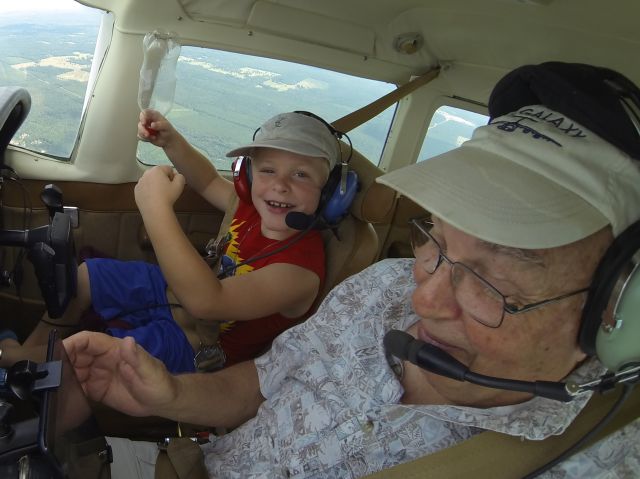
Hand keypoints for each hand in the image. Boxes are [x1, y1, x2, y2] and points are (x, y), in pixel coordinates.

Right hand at [63, 331, 177, 417]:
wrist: (162, 402)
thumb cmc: (160, 383)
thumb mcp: (151, 371)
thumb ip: (138, 357)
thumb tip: (128, 341)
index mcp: (115, 350)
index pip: (89, 340)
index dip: (72, 343)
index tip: (58, 351)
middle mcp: (103, 360)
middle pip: (76, 354)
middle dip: (62, 361)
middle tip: (51, 374)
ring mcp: (98, 374)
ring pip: (74, 370)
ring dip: (63, 376)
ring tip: (53, 387)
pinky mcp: (96, 390)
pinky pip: (78, 387)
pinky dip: (68, 390)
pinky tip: (62, 397)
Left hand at [134, 165, 185, 212]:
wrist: (155, 210)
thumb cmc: (168, 196)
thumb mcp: (180, 185)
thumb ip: (180, 177)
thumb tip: (176, 176)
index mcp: (157, 170)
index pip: (168, 169)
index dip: (173, 176)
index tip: (174, 185)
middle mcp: (146, 173)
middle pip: (158, 174)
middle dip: (163, 179)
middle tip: (167, 190)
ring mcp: (139, 183)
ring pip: (150, 181)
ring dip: (155, 185)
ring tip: (160, 195)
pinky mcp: (136, 191)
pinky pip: (144, 188)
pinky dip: (148, 192)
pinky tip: (153, 199)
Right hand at [137, 109, 174, 145]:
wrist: (168, 140)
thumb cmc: (168, 130)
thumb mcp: (166, 127)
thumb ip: (159, 125)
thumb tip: (152, 125)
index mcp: (153, 115)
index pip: (145, 112)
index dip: (142, 117)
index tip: (144, 123)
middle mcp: (148, 120)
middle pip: (140, 122)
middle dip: (142, 129)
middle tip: (147, 134)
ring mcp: (145, 127)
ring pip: (139, 129)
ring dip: (144, 134)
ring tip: (153, 137)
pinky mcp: (143, 133)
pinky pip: (140, 135)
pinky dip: (145, 138)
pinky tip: (152, 138)